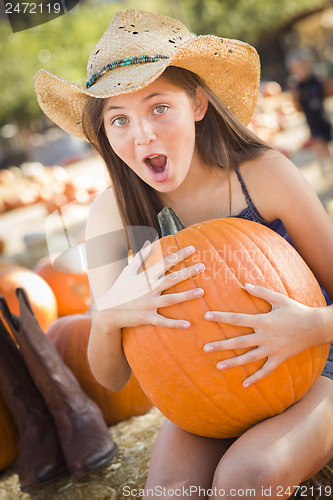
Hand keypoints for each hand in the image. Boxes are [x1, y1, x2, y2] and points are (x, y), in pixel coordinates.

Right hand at [93, 241, 204, 329]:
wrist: (106, 311)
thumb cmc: (119, 289)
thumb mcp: (127, 271)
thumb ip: (140, 257)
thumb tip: (149, 243)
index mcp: (145, 277)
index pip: (164, 263)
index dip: (178, 255)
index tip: (192, 248)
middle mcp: (148, 290)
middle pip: (171, 279)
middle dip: (187, 272)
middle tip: (202, 266)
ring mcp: (148, 304)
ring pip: (170, 300)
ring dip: (186, 296)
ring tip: (202, 292)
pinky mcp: (146, 318)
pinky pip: (163, 321)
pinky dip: (175, 323)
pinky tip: (188, 324)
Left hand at [203, 283, 324, 386]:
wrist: (316, 327)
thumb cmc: (296, 310)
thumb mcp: (279, 298)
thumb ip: (261, 292)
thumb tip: (244, 284)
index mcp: (263, 321)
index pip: (237, 319)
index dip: (221, 317)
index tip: (207, 316)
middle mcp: (265, 337)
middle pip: (239, 342)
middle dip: (221, 345)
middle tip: (205, 348)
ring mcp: (272, 350)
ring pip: (249, 358)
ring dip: (233, 362)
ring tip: (218, 366)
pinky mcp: (279, 358)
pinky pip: (266, 370)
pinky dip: (256, 378)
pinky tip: (245, 384)